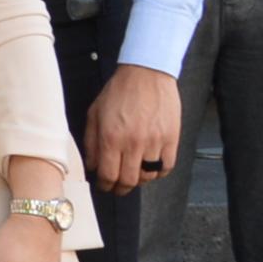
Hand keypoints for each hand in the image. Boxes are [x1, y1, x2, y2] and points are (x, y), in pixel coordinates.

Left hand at [81, 63, 185, 195]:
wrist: (147, 72)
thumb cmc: (119, 91)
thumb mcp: (95, 113)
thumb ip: (91, 142)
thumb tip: (92, 167)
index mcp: (111, 138)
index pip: (108, 175)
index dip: (105, 186)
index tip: (104, 186)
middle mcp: (133, 143)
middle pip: (129, 181)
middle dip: (121, 188)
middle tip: (118, 187)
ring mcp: (154, 142)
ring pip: (148, 176)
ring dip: (140, 180)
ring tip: (134, 175)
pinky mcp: (171, 138)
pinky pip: (166, 167)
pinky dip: (158, 172)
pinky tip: (151, 167)